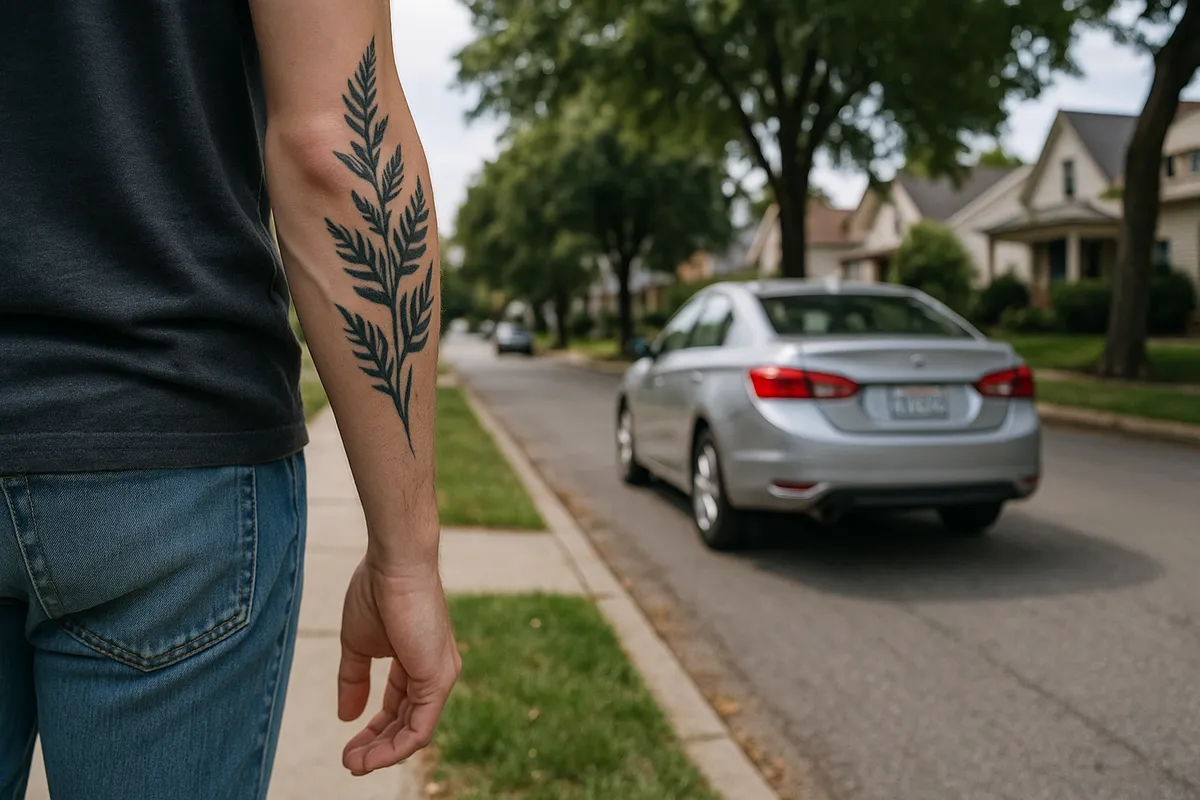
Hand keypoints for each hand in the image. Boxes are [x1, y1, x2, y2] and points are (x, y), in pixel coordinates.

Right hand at [337, 558, 460, 775]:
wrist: (394, 564)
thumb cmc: (377, 592)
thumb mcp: (358, 644)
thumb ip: (354, 679)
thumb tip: (346, 716)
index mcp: (415, 660)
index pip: (396, 706)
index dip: (372, 729)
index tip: (346, 747)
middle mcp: (433, 671)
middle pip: (405, 722)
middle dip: (375, 746)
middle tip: (349, 763)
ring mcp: (438, 676)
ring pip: (414, 731)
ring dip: (382, 753)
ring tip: (354, 765)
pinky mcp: (438, 679)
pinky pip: (420, 728)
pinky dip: (396, 748)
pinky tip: (372, 757)